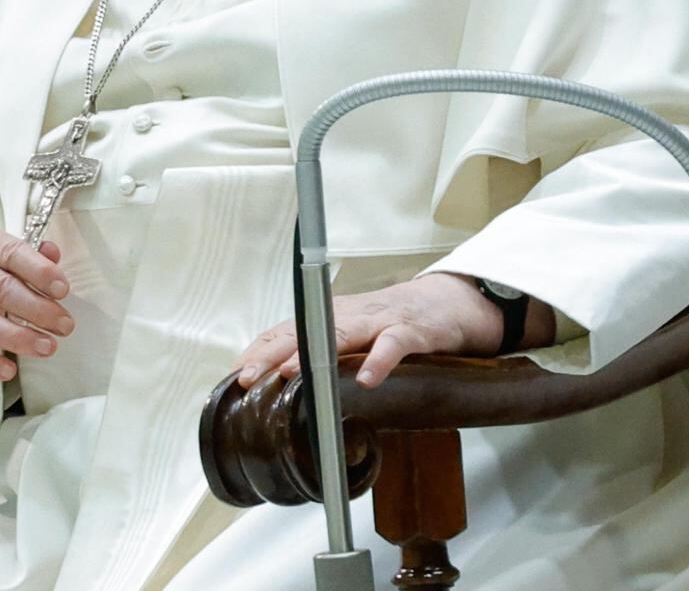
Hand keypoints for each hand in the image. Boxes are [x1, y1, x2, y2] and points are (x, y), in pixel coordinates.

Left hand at [233, 272, 513, 390]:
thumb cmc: (398, 322)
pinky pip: (395, 343)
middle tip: (249, 377)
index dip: (260, 351)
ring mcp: (381, 320)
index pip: (287, 330)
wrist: (451, 301)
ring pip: (342, 333)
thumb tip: (287, 387)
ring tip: (292, 373)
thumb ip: (327, 356)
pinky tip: (369, 379)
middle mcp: (351, 315)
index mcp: (334, 318)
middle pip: (305, 329)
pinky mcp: (414, 329)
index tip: (237, 375)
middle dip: (272, 353)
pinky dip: (381, 359)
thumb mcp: (357, 337)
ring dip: (314, 353)